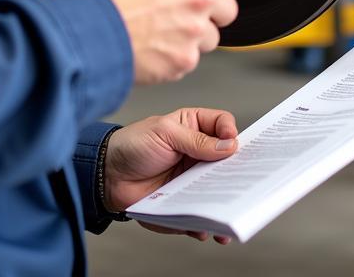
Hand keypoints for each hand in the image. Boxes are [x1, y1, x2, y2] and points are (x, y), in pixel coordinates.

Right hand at [90, 0, 237, 83]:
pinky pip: (189, 60)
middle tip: (193, 13)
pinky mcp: (185, 60)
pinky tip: (155, 50)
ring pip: (212, 38)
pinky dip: (176, 58)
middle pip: (228, 7)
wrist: (92, 31)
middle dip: (214, 11)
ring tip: (168, 35)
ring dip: (195, 37)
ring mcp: (195, 31)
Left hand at [105, 108, 238, 243]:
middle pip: (227, 161)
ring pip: (217, 190)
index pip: (223, 125)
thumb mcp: (164, 133)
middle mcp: (198, 153)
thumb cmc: (133, 145)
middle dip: (237, 173)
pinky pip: (200, 214)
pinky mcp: (184, 202)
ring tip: (227, 216)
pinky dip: (204, 224)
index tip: (235, 146)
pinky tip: (204, 229)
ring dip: (224, 203)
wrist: (108, 176)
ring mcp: (192, 179)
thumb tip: (229, 145)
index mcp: (194, 126)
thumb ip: (196, 140)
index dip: (232, 133)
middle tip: (244, 185)